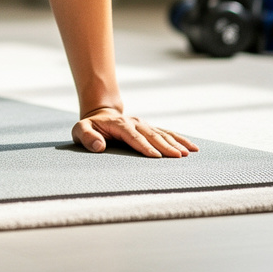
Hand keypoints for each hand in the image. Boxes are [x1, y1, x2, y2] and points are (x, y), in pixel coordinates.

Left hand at [72, 107, 198, 157]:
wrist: (101, 114)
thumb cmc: (90, 127)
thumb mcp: (80, 130)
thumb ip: (87, 137)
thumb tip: (99, 145)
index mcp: (119, 124)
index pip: (132, 136)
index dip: (144, 146)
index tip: (155, 156)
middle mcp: (134, 123)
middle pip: (151, 135)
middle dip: (165, 146)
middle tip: (178, 157)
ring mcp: (143, 125)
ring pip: (162, 133)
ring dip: (175, 143)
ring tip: (188, 153)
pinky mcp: (150, 128)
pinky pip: (166, 133)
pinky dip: (180, 139)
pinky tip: (192, 147)